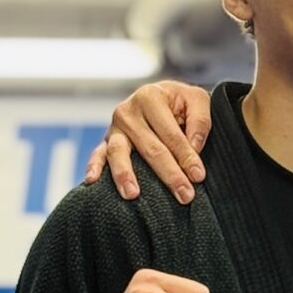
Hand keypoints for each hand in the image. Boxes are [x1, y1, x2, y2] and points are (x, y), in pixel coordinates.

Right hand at [85, 82, 213, 206]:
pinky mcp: (107, 140)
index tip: (198, 176)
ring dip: (125, 174)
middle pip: (149, 147)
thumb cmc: (182, 102)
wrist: (164, 98)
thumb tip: (194, 146)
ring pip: (118, 152)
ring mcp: (115, 127)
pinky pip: (98, 154)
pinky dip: (94, 166)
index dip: (186, 156)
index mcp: (150, 97)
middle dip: (168, 174)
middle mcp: (128, 111)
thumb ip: (200, 120)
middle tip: (185, 195)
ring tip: (133, 194)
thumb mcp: (197, 100)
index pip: (170, 134)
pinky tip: (92, 181)